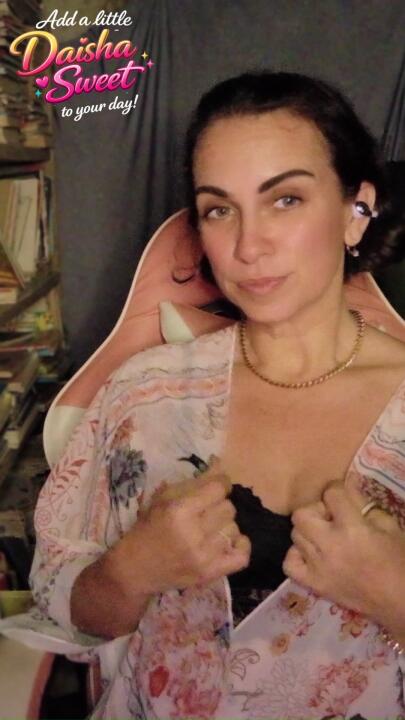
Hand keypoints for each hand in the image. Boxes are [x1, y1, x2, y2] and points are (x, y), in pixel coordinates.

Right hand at [111, 461, 250, 595]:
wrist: (135, 570)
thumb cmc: (148, 529)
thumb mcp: (164, 499)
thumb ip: (194, 482)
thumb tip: (219, 464)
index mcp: (179, 511)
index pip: (218, 488)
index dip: (220, 484)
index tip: (215, 487)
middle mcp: (194, 533)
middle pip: (228, 508)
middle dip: (219, 505)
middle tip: (207, 511)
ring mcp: (204, 556)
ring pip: (234, 529)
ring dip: (224, 526)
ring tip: (210, 529)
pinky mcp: (210, 574)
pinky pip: (242, 556)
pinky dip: (241, 545)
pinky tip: (230, 541)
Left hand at [283, 481, 402, 621]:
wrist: (400, 600)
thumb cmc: (399, 561)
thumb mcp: (388, 525)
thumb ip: (363, 504)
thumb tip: (346, 487)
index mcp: (352, 528)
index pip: (330, 493)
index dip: (337, 491)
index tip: (344, 499)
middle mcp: (330, 545)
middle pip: (301, 513)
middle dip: (316, 511)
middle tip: (332, 519)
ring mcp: (318, 566)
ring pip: (295, 535)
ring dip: (309, 532)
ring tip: (325, 538)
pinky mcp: (315, 584)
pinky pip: (289, 563)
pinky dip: (297, 556)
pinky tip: (312, 555)